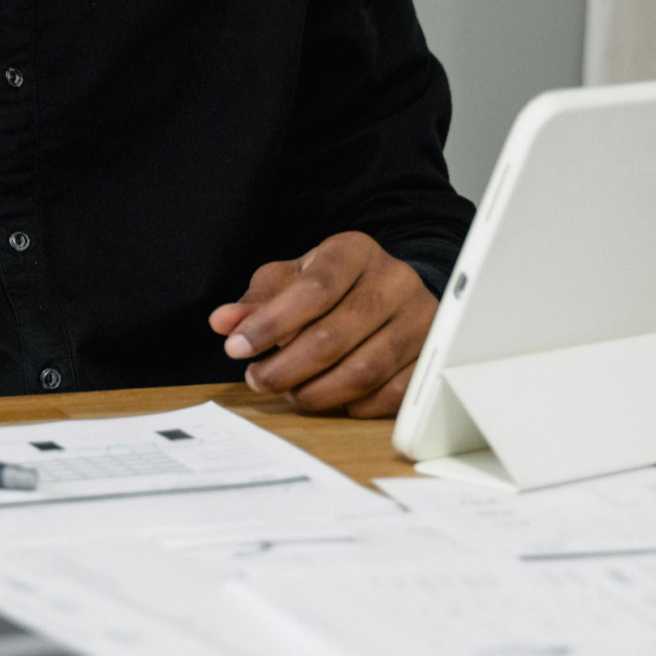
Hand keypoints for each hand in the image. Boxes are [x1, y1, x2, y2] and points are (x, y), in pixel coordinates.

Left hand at [208, 231, 435, 417]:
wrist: (391, 288)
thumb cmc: (334, 284)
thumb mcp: (292, 278)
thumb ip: (257, 299)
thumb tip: (223, 322)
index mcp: (355, 251)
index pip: (314, 289)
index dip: (271, 323)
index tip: (238, 348)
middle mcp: (395, 280)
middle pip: (334, 336)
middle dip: (286, 367)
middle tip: (258, 379)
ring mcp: (420, 319)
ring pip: (364, 370)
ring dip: (317, 391)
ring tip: (290, 391)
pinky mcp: (432, 356)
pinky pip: (391, 394)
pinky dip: (356, 404)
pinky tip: (332, 398)